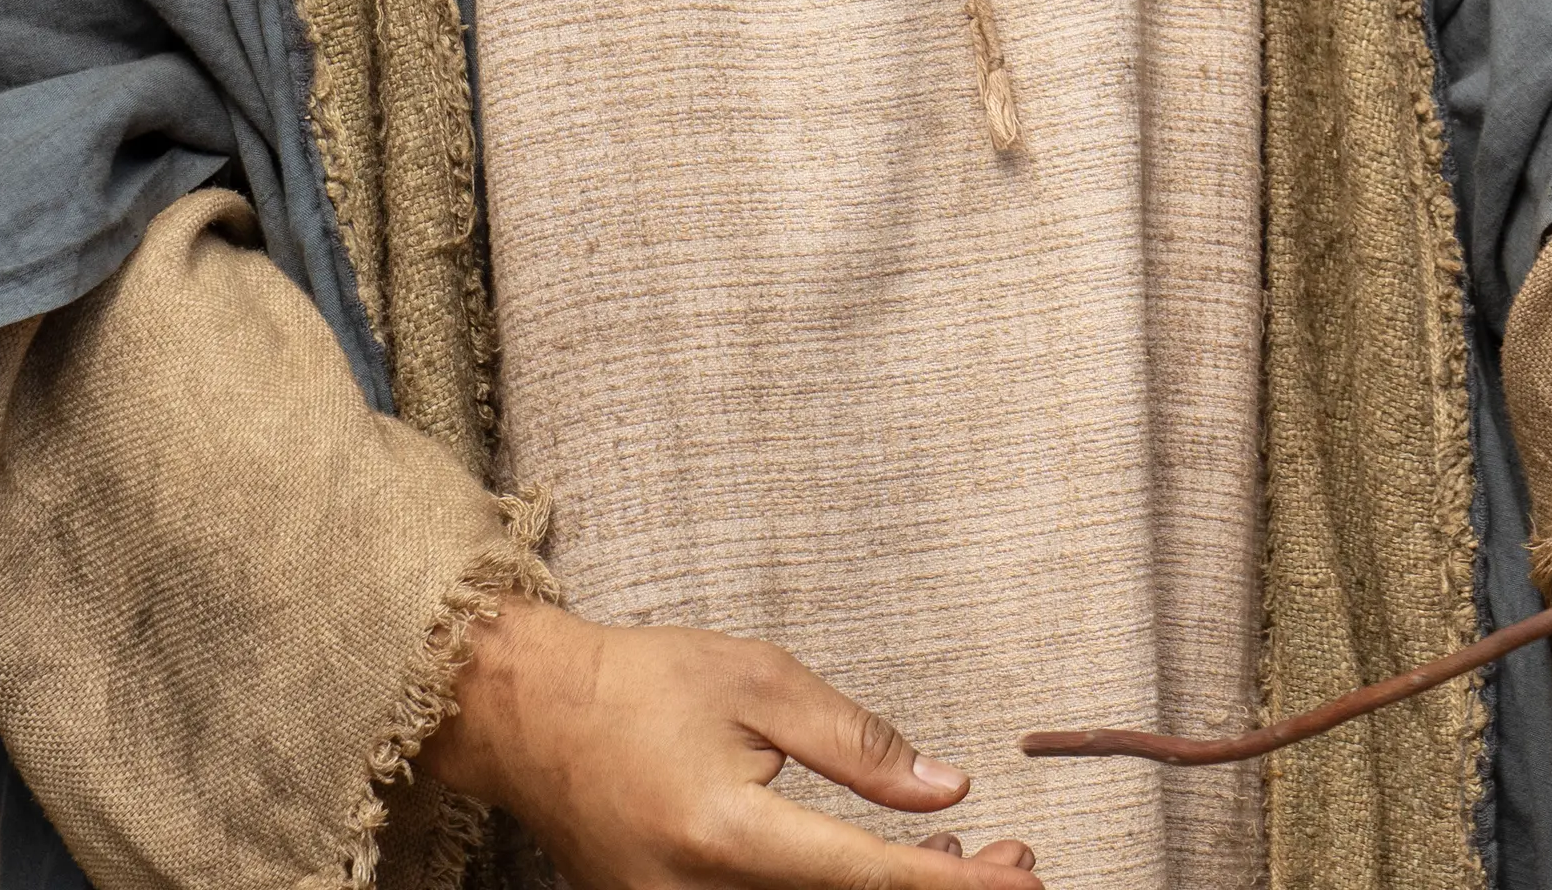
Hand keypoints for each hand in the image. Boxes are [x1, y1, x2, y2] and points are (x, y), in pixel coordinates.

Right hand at [421, 603, 1038, 888]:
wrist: (531, 715)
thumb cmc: (644, 684)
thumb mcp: (764, 684)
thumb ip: (860, 745)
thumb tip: (949, 788)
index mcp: (725, 835)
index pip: (863, 876)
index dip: (952, 882)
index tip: (1020, 879)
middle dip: (939, 887)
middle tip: (1018, 857)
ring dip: (889, 889)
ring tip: (960, 852)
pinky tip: (885, 865)